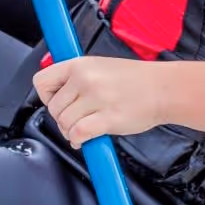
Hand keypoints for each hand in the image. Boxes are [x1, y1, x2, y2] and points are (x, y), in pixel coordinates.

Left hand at [34, 55, 169, 147]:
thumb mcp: (99, 66)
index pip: (42, 81)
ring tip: (84, 128)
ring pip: (64, 123)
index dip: (47, 97)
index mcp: (80, 64)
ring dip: (71, 131)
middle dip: (62, 119)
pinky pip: (78, 133)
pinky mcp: (107, 118)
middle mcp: (85, 79)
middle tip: (77, 120)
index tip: (58, 102)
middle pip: (53, 108)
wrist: (163, 89)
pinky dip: (78, 140)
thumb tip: (56, 94)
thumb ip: (76, 77)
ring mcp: (96, 98)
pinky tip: (86, 139)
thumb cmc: (135, 80)